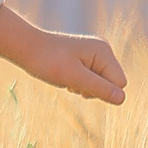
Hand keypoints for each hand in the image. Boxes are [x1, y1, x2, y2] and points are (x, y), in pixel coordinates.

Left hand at [0, 4, 127, 104]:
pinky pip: (91, 80)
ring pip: (101, 84)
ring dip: (84, 87)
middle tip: (71, 80)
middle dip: (92, 89)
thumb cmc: (47, 61)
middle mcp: (102, 50)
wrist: (25, 48)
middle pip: (111, 84)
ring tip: (66, 77)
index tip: (79, 83)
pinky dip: (78, 83)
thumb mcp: (74, 77)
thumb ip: (99, 88)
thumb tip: (122, 99)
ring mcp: (94, 54)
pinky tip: (64, 76)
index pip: (120, 83)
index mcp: (103, 51)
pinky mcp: (85, 60)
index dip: (101, 90)